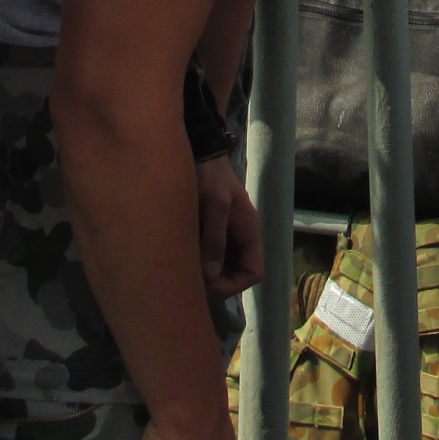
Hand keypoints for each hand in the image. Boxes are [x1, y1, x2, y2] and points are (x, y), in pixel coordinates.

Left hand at [196, 155, 263, 299]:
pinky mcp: (214, 230)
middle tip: (191, 279)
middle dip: (217, 282)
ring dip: (207, 272)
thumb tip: (211, 276)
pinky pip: (212, 254)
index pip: (255, 273)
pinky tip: (183, 257)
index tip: (209, 284)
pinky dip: (201, 261)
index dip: (235, 285)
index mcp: (249, 232)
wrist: (200, 154)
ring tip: (185, 268)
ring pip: (223, 266)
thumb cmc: (210, 177)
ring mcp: (228, 234)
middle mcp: (241, 236)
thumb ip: (214, 240)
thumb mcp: (214, 206)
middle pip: (237, 273)